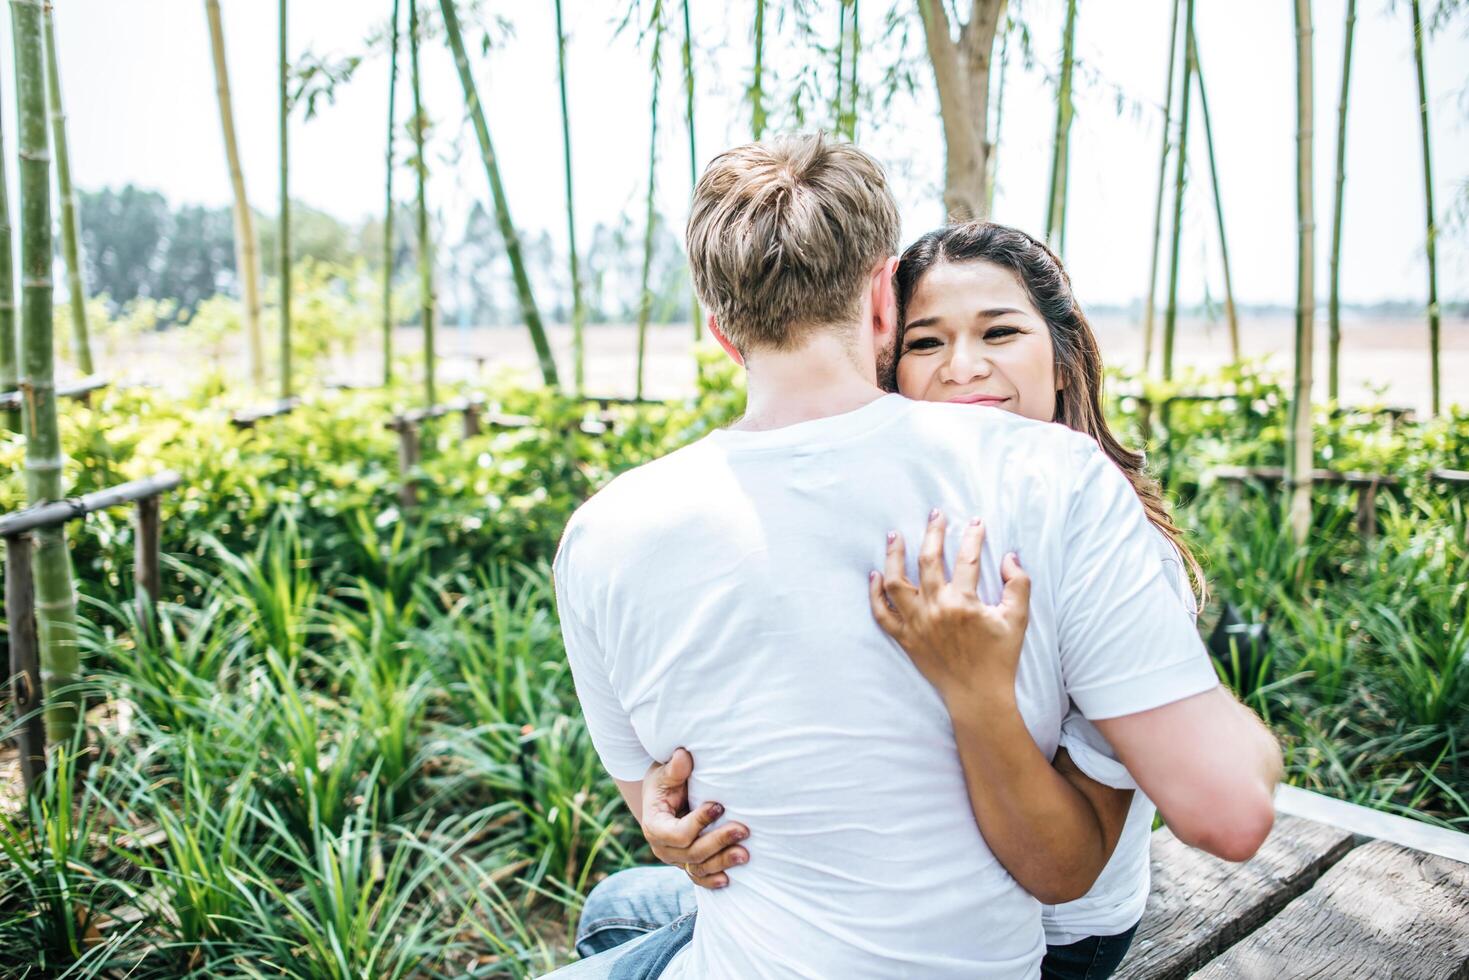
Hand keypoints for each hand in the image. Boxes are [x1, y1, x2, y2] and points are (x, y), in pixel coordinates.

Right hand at [640, 748, 749, 888]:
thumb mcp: (664, 772)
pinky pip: (699, 878)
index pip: (677, 833)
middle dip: (718, 842)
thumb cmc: (665, 781)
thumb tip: (683, 756)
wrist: (661, 796)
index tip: (719, 805)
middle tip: (743, 830)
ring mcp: (675, 859)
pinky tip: (728, 879)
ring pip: (698, 868)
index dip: (699, 822)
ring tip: (746, 854)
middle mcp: (662, 847)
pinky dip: (712, 881)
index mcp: (654, 825)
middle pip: (692, 853)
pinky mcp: (686, 864)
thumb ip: (674, 768)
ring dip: (722, 862)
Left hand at [868, 509, 1030, 710]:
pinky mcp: (905, 638)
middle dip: (932, 533)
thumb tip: (1010, 557)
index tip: (976, 521)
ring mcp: (916, 624)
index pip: (968, 558)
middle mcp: (936, 609)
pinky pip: (882, 614)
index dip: (973, 536)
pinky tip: (875, 575)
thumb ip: (1018, 584)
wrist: (978, 695)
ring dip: (893, 556)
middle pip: (927, 561)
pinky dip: (875, 594)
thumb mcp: (1018, 619)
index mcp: (964, 603)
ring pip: (896, 583)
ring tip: (893, 535)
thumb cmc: (1000, 657)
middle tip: (934, 514)